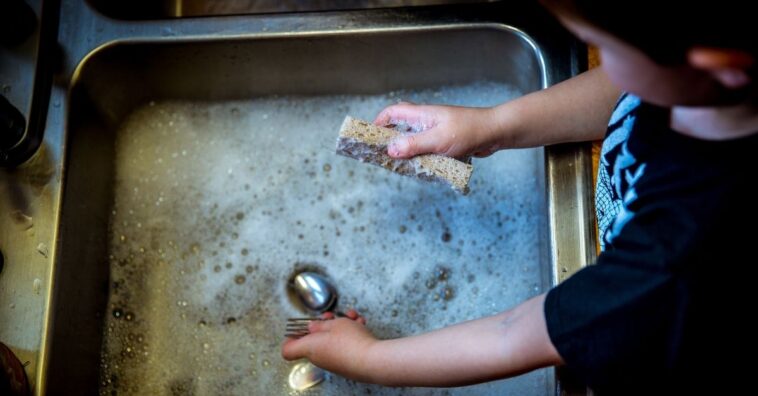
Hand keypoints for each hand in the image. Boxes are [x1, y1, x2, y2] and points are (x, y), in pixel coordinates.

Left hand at [281, 310, 377, 381]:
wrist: (372, 360)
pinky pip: (344, 345)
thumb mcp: (333, 324)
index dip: (290, 338)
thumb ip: (320, 324)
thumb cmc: (350, 342)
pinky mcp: (347, 362)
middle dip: (324, 324)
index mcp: (310, 347)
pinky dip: (351, 334)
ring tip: (352, 317)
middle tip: (331, 316)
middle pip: (314, 340)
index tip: (297, 327)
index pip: (288, 350)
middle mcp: (319, 357)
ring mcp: (334, 361)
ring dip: (342, 325)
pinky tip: (360, 324)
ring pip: (332, 339)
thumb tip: (312, 328)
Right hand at [374, 102, 501, 158]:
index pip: (393, 112)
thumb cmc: (469, 131)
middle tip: (382, 156)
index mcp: (422, 114)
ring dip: (407, 152)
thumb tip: (390, 149)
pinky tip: (421, 169)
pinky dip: (421, 158)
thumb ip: (413, 145)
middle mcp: (426, 121)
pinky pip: (426, 149)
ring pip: (413, 141)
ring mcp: (435, 131)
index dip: (379, 122)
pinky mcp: (444, 142)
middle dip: (390, 140)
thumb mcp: (437, 140)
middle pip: (401, 127)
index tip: (370, 137)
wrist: (495, 133)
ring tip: (400, 166)